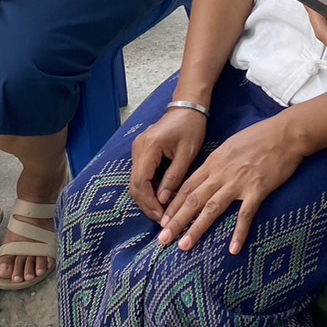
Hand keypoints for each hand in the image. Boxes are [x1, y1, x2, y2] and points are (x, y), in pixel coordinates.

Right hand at [129, 107, 207, 222]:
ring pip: (136, 181)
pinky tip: (160, 197)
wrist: (187, 106)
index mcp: (148, 148)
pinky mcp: (142, 150)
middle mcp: (138, 149)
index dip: (150, 203)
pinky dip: (148, 188)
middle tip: (162, 220)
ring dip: (147, 198)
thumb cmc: (190, 127)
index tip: (162, 218)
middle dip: (147, 204)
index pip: (141, 183)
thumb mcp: (186, 154)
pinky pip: (141, 174)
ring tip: (162, 212)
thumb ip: (174, 177)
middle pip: (135, 185)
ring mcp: (138, 149)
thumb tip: (164, 200)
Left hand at [158, 120, 302, 255]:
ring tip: (184, 246)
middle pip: (194, 199)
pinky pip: (245, 215)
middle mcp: (222, 173)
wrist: (286, 133)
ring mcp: (239, 182)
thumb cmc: (260, 136)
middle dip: (176, 221)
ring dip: (197, 228)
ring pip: (212, 208)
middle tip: (162, 239)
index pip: (187, 187)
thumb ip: (218, 162)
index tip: (162, 221)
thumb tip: (207, 176)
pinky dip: (239, 233)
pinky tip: (233, 249)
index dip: (173, 205)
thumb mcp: (231, 145)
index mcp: (214, 162)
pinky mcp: (258, 190)